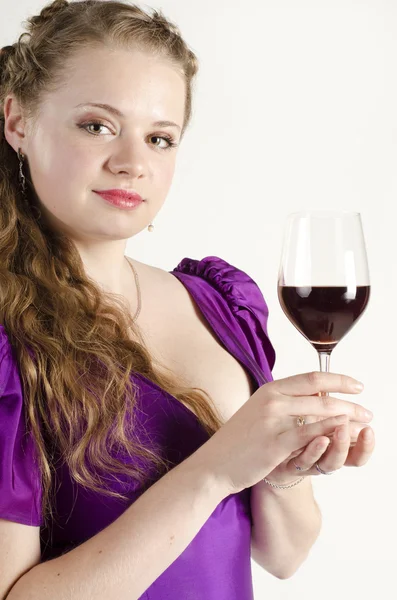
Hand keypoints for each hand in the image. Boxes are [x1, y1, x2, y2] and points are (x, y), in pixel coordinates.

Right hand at [197, 371, 373, 494]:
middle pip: (321, 395)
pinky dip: (329, 433)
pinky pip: (309, 435)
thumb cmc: (238, 440)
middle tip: (367, 411)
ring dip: (347, 418)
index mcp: (269, 389)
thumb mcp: (258, 411)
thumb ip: (282, 401)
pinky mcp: (274, 444)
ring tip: (362, 425)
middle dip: (349, 403)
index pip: (311, 378)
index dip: (338, 380)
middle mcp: (272, 400)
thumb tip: (311, 396)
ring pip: (319, 414)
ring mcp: (273, 421)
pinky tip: (342, 435)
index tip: (357, 385)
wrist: (215, 463)